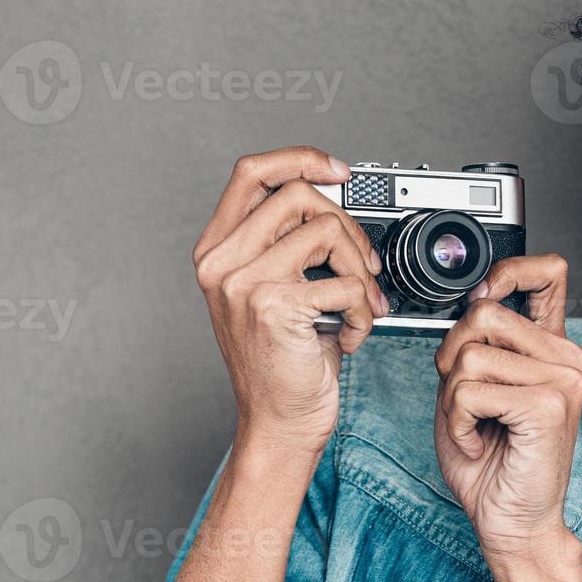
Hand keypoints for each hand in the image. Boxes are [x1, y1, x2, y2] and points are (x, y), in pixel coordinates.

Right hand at [193, 146, 385, 455]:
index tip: (339, 171)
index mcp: (218, 251)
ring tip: (358, 306)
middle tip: (363, 266)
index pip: (252, 172)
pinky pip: (344, 283)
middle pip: (299, 193)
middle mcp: (222, 263)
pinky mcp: (273, 306)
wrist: (279, 423)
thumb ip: (288, 245)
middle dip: (349, 226)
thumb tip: (336, 201)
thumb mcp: (276, 292)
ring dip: (361, 272)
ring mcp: (243, 283)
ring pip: (328, 230)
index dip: (300, 158)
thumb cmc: (285, 362)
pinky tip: (351, 334)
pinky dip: (363, 311)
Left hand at [433, 254, 581, 572]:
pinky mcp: (548, 405)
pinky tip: (481, 442)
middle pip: (483, 314)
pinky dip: (458, 423)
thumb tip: (466, 308)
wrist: (511, 522)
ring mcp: (562, 379)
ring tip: (476, 428)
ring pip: (469, 354)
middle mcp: (565, 358)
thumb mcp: (470, 392)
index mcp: (550, 350)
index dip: (509, 269)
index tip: (483, 293)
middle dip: (452, 358)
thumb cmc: (492, 464)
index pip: (548, 273)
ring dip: (453, 401)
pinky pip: (470, 391)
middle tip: (465, 404)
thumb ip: (472, 347)